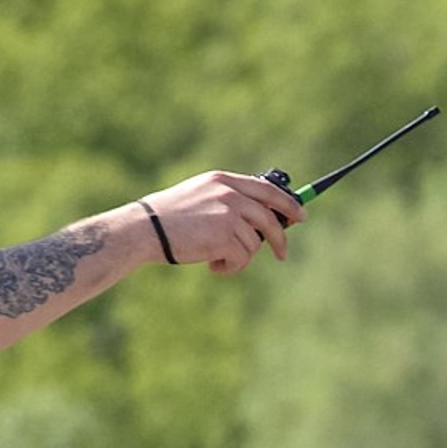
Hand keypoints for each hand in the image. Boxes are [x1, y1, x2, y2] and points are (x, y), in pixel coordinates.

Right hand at [142, 171, 305, 275]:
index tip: (301, 215)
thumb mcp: (202, 196)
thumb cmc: (170, 217)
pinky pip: (242, 258)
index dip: (289, 204)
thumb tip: (265, 220)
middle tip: (282, 255)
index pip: (268, 190)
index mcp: (224, 180)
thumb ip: (230, 201)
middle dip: (279, 240)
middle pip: (270, 219)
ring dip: (239, 257)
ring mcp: (229, 214)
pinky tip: (212, 264)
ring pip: (254, 244)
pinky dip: (230, 267)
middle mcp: (229, 194)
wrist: (145, 229)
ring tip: (216, 258)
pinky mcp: (225, 236)